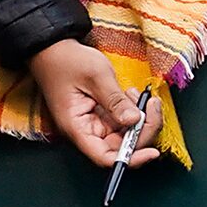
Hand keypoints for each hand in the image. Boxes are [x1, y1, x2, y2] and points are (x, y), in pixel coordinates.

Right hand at [28, 38, 161, 168]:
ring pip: (126, 134)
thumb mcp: (96, 76)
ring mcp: (95, 122)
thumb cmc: (67, 60)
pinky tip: (131, 93)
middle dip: (143, 130)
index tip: (152, 152)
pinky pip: (123, 121)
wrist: (54, 47)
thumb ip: (115, 101)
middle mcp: (86, 130)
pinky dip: (134, 110)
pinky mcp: (102, 114)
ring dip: (141, 118)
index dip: (131, 159)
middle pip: (121, 147)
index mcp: (77, 128)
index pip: (106, 157)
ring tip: (138, 94)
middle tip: (152, 105)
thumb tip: (134, 120)